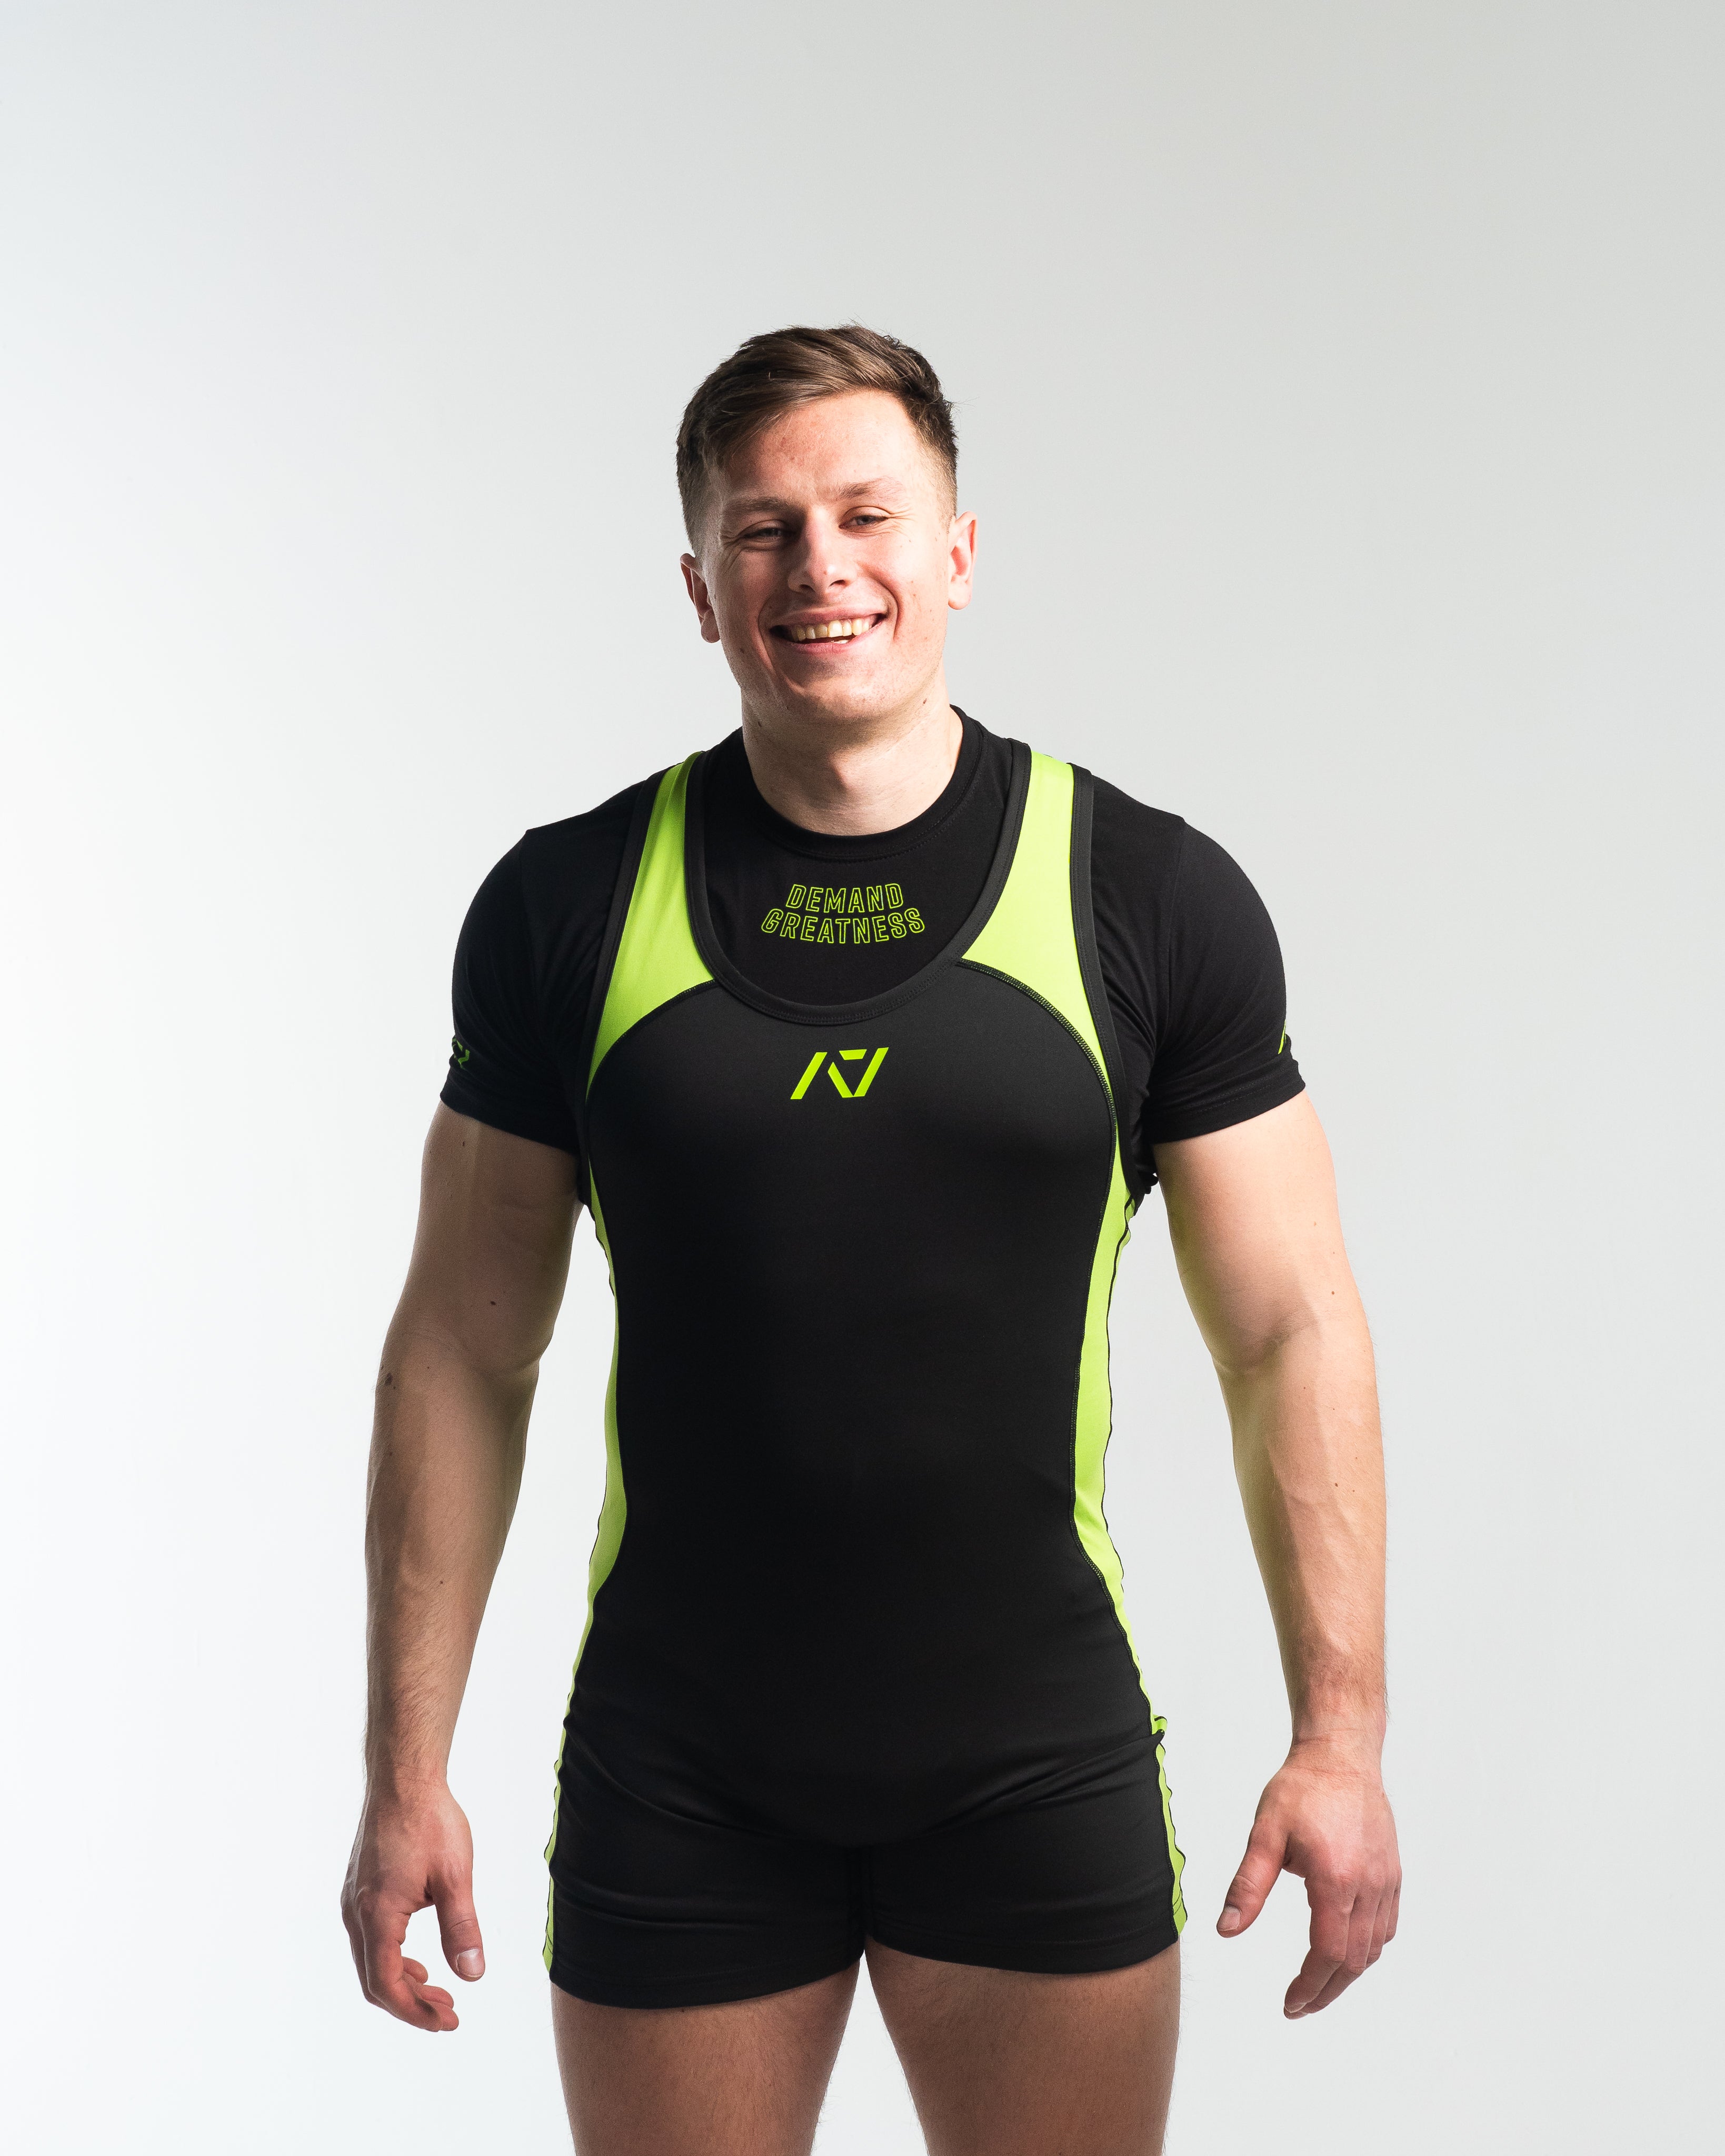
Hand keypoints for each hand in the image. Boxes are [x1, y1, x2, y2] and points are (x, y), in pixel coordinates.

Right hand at [341, 1780, 484, 2030]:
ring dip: (401, 1980)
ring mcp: (353, 1899)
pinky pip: (369, 1937)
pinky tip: (417, 1956)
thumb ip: (462, 1928)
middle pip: (373, 1979)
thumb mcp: (454, 1876)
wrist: (403, 1777)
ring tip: (437, 1988)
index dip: (415, 2012)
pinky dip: (391, 1957)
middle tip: (448, 2012)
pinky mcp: (358, 1886)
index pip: (386, 1984)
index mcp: (377, 1915)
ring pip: (369, 1959)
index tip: (446, 2022)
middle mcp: (356, 1912)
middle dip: (410, 2003)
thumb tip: (472, 1974)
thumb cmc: (430, 1820)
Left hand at [1217, 1739, 1400, 2017]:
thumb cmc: (1301, 1789)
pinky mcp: (1392, 1872)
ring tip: (1318, 1985)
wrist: (1340, 1755)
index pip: (1327, 1953)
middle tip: (1300, 2006)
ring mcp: (1385, 1880)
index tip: (1290, 2004)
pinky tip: (1346, 1950)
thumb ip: (1247, 1886)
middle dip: (1326, 1991)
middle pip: (1354, 1960)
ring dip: (1347, 1974)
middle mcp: (1368, 1886)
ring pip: (1373, 1947)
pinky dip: (1367, 1948)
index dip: (1308, 1986)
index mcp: (1336, 1880)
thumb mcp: (1264, 1834)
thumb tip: (1226, 1929)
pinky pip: (1386, 1926)